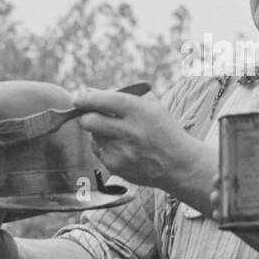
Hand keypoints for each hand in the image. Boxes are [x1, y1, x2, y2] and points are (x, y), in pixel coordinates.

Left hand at [73, 87, 200, 191]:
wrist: (180, 165)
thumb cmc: (164, 130)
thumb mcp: (152, 107)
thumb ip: (122, 95)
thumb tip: (88, 91)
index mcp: (140, 112)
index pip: (104, 100)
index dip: (87, 98)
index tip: (79, 98)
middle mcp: (130, 132)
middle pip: (89, 121)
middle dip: (86, 115)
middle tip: (89, 113)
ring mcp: (122, 152)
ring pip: (93, 136)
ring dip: (98, 131)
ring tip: (117, 132)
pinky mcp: (117, 168)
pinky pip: (99, 152)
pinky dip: (105, 147)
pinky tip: (122, 147)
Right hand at [209, 165, 258, 258]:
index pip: (251, 169)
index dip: (235, 164)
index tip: (225, 161)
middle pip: (235, 185)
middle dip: (221, 181)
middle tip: (216, 180)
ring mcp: (256, 212)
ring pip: (230, 203)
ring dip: (217, 198)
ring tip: (214, 196)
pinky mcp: (254, 228)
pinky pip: (234, 222)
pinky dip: (223, 218)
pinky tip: (217, 215)